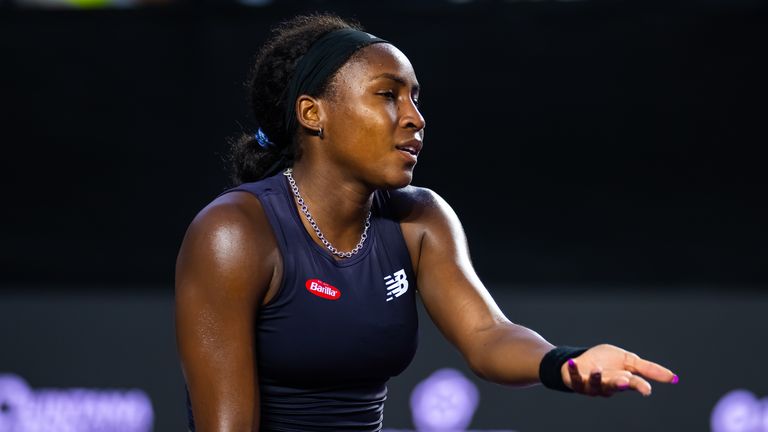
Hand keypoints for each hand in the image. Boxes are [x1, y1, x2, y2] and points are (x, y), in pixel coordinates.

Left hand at [561, 344, 677, 396]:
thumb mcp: (629, 361)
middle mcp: (607, 385)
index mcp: (622, 380)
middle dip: (619, 384)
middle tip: (625, 381)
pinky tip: (572, 363)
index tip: (647, 390)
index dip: (640, 386)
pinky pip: (575, 377)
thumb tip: (673, 377)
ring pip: (596, 385)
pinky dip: (573, 371)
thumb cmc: (607, 363)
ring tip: (598, 370)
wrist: (583, 361)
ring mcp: (592, 384)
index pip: (633, 383)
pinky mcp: (577, 379)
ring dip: (597, 378)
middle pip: (615, 385)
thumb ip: (648, 369)